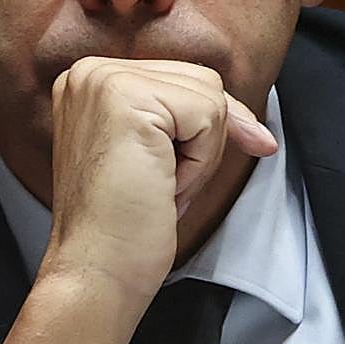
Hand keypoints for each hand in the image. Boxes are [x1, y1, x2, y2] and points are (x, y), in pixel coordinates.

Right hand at [42, 57, 277, 298]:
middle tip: (168, 186)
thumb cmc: (123, 226)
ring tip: (161, 186)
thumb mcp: (157, 154)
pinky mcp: (124, 97)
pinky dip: (200, 161)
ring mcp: (103, 80)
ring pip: (209, 96)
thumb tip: (253, 126)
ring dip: (202, 154)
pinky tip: (164, 186)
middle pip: (200, 80)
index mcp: (93, 81)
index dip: (214, 122)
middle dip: (206, 140)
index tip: (251, 144)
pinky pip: (207, 114)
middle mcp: (91, 72)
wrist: (96, 271)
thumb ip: (183, 119)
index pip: (183, 79)